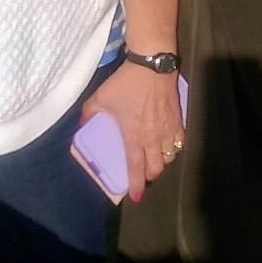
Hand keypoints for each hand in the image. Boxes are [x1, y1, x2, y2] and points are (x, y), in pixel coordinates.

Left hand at [79, 62, 183, 202]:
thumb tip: (82, 123)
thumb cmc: (126, 83)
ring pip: (170, 156)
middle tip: (142, 173)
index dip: (136, 184)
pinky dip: (173, 147)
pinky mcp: (178, 119)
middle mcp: (153, 138)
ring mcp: (168, 129)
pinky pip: (179, 141)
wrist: (153, 65)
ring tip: (154, 158)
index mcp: (134, 136)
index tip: (135, 197)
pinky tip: (168, 143)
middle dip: (149, 174)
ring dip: (162, 161)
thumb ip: (90, 112)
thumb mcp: (101, 97)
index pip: (136, 167)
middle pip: (156, 167)